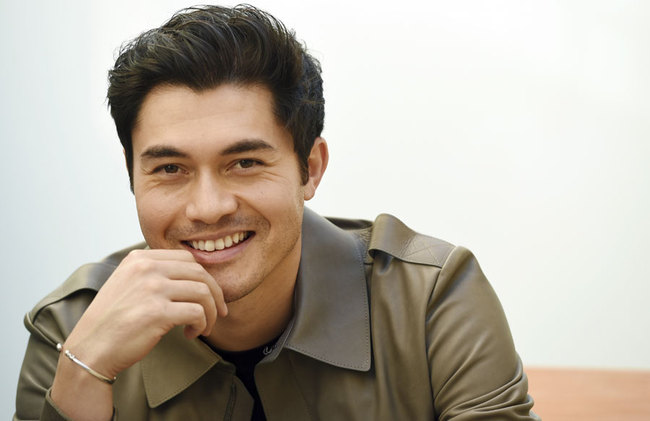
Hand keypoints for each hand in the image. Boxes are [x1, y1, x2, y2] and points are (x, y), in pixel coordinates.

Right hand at [61, 249, 227, 377]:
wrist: (90, 349)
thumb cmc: (112, 322)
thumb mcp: (127, 284)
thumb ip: (153, 274)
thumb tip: (193, 276)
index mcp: (139, 258)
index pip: (187, 258)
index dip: (204, 277)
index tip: (210, 295)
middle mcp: (146, 268)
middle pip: (199, 272)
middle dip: (215, 293)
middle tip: (218, 312)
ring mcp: (152, 288)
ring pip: (203, 292)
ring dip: (210, 312)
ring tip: (204, 327)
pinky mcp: (158, 312)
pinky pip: (197, 312)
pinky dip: (201, 324)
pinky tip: (191, 334)